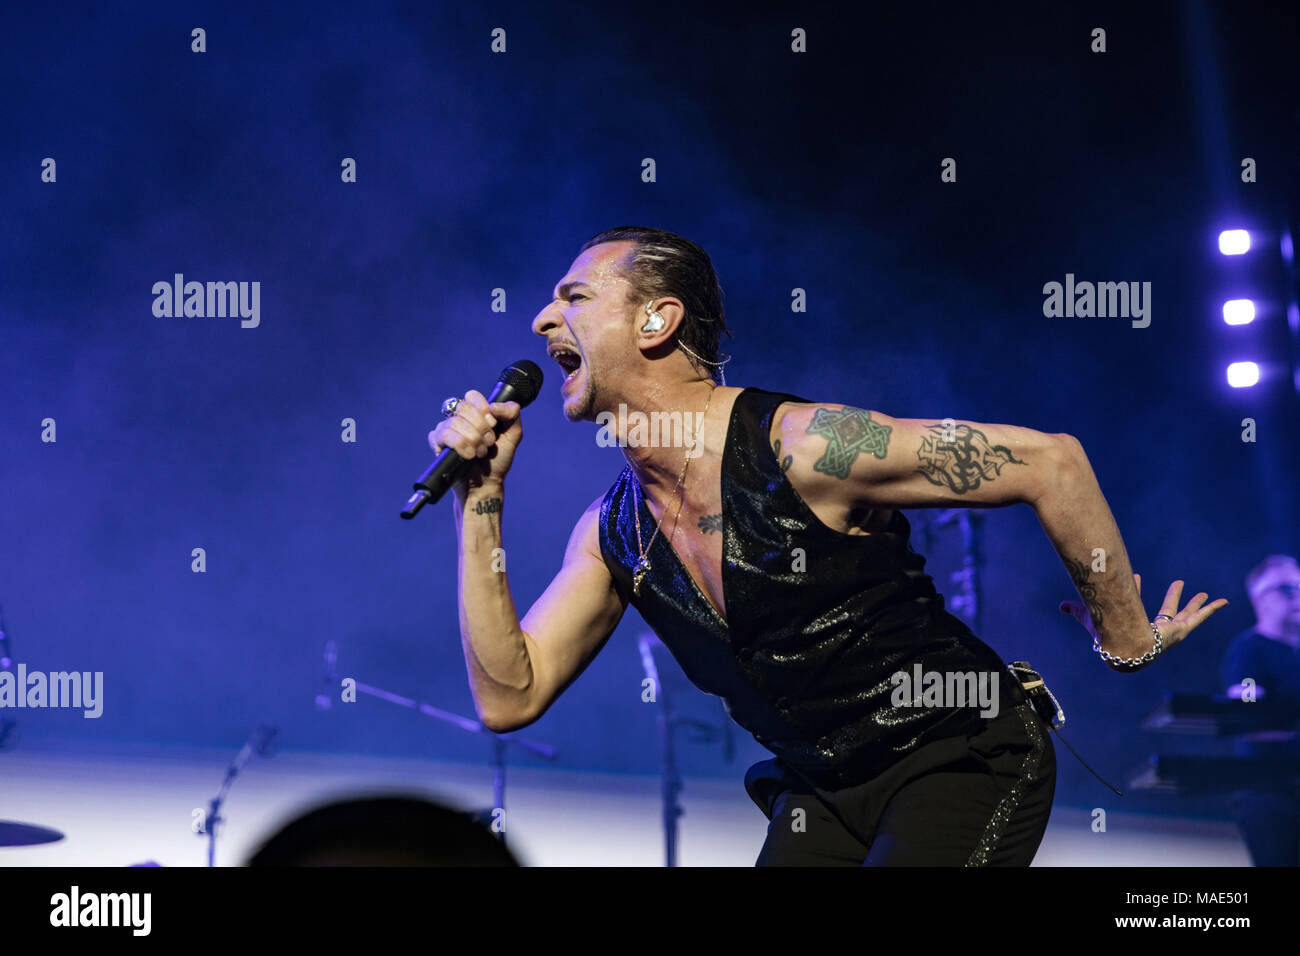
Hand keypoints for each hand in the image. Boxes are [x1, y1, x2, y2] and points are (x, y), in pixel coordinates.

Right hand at [427, 390, 522, 497]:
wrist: (487, 483)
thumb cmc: (498, 460)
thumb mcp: (513, 435)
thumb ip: (512, 413)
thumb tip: (494, 405)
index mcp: (475, 413)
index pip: (472, 396)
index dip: (483, 409)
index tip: (493, 424)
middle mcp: (459, 419)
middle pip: (463, 408)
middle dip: (481, 428)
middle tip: (488, 443)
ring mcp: (446, 430)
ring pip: (454, 422)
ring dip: (473, 439)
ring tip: (480, 453)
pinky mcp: (437, 444)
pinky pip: (443, 435)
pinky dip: (460, 444)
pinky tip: (468, 455)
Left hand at [1060, 572, 1228, 658]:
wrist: (1123, 647)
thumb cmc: (1104, 635)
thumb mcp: (1087, 616)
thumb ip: (1074, 610)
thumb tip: (1058, 605)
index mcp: (1132, 624)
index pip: (1134, 605)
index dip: (1133, 590)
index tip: (1135, 576)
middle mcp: (1152, 628)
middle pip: (1166, 610)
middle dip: (1173, 598)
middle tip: (1179, 584)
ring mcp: (1169, 630)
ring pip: (1184, 614)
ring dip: (1194, 603)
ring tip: (1203, 593)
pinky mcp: (1182, 631)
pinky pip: (1201, 618)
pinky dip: (1212, 609)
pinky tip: (1223, 601)